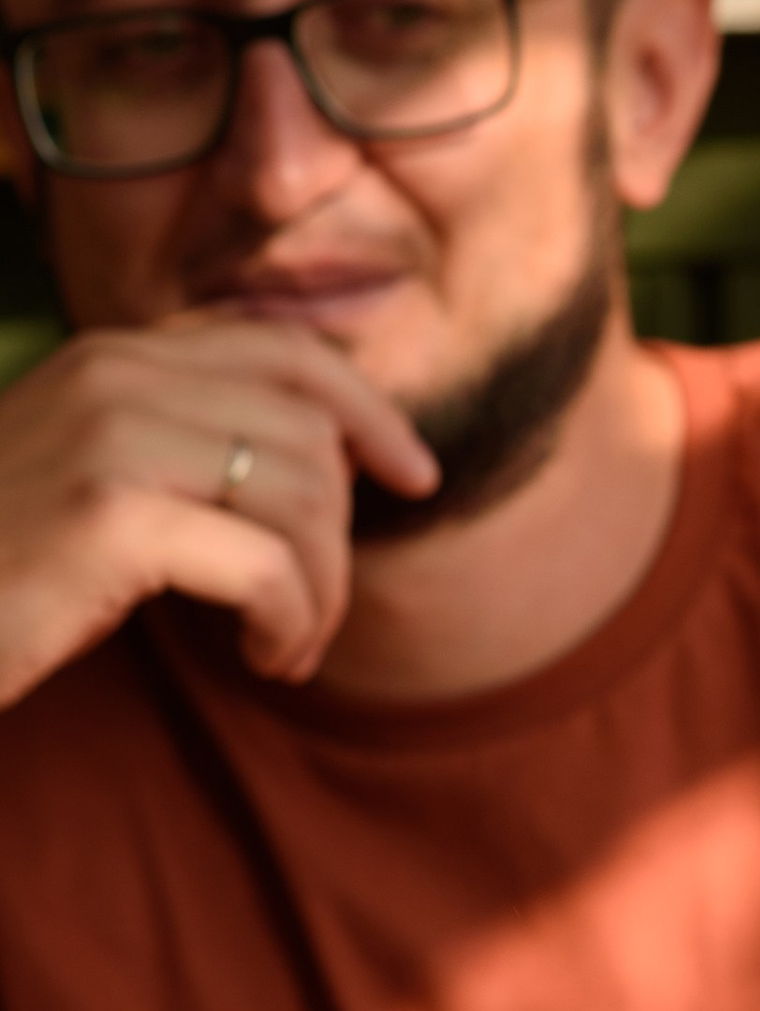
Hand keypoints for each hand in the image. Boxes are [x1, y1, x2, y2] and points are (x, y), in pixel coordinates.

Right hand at [0, 314, 438, 704]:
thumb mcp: (93, 482)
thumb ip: (182, 446)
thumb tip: (324, 459)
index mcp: (113, 357)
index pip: (287, 351)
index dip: (370, 410)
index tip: (416, 475)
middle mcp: (115, 375)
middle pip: (313, 435)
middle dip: (338, 537)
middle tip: (305, 619)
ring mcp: (112, 437)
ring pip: (306, 499)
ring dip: (322, 593)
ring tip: (284, 648)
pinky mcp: (111, 516)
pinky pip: (271, 565)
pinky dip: (293, 622)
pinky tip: (266, 658)